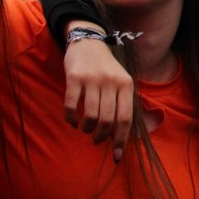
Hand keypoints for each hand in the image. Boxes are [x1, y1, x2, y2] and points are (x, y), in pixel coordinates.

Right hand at [62, 26, 135, 160]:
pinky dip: (72, 119)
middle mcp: (111, 81)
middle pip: (108, 120)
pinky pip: (72, 106)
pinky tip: (73, 122)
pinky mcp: (74, 77)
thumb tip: (119, 137)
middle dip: (101, 136)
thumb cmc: (106, 69)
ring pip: (91, 115)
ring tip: (86, 129)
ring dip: (87, 128)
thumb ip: (123, 105)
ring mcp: (92, 79)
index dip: (120, 140)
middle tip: (96, 140)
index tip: (115, 155)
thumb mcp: (122, 82)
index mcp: (126, 84)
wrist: (88, 43)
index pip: (125, 118)